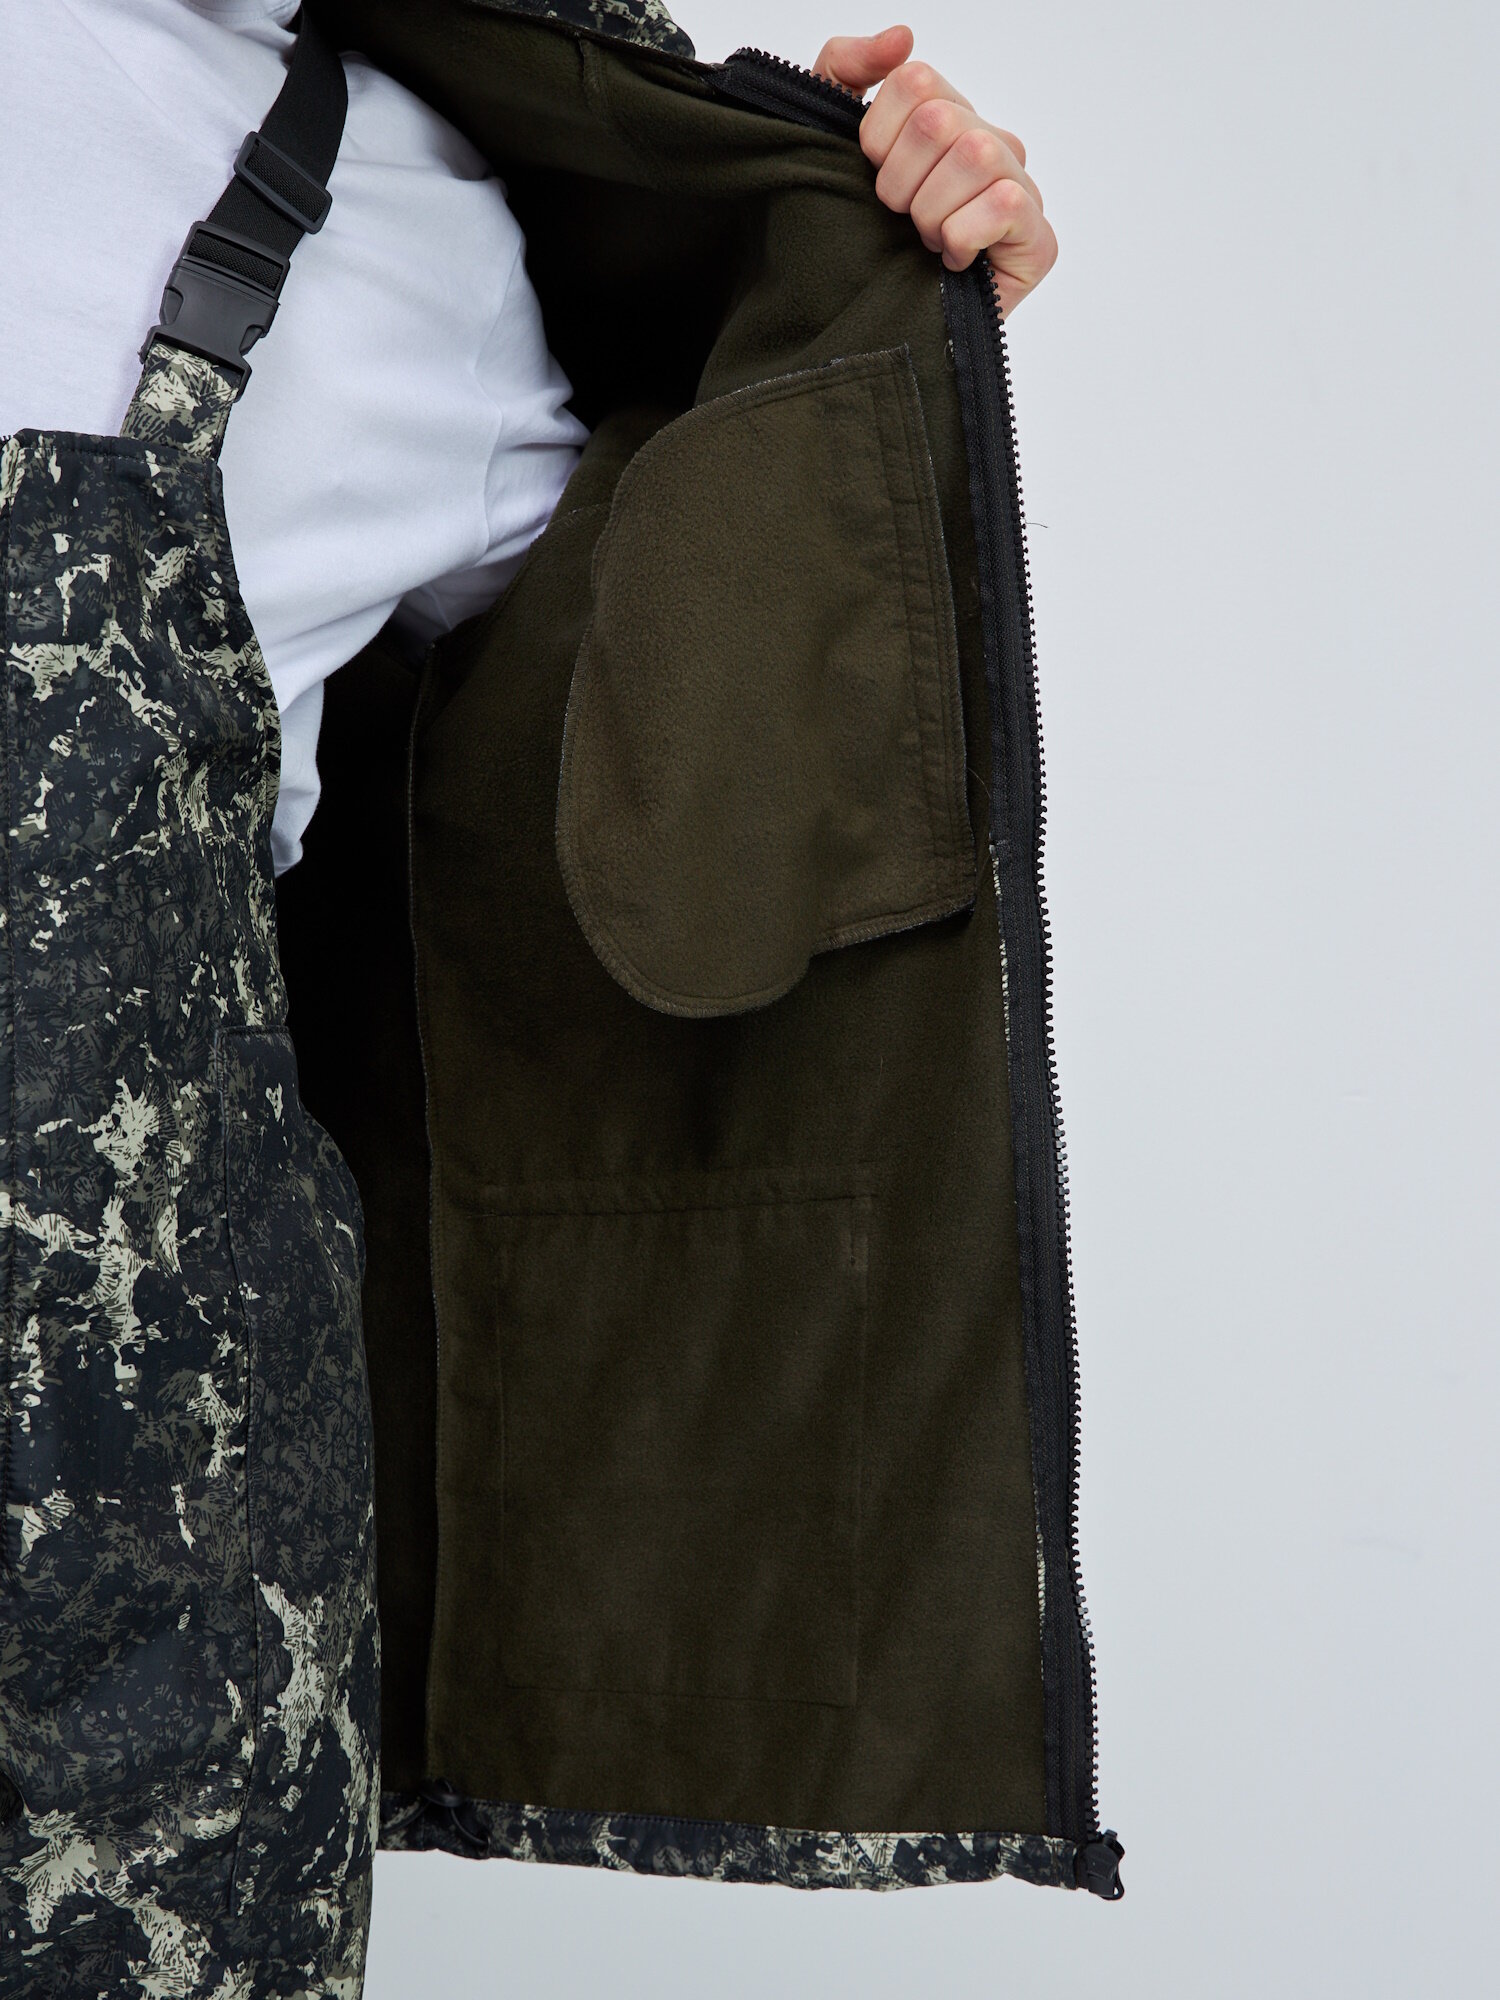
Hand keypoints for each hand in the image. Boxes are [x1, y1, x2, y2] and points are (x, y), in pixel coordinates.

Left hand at [811, 25, 1057, 317]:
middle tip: (900, 222)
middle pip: (941, 119)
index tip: (873, 182)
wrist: (869, 333)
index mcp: (948, 119)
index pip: (915, 82)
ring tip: (925, 244)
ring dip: (931, 211)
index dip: (878, 138)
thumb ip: (843, 69)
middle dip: (901, 183)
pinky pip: (1004, 203)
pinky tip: (952, 262)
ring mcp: (1019, 191)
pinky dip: (962, 235)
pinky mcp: (1038, 241)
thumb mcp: (826, 143)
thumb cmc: (855, 242)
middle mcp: (989, 146)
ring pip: (974, 154)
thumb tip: (901, 37)